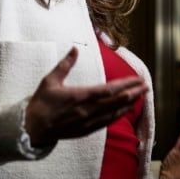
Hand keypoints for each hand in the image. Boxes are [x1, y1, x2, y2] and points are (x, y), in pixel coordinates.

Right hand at [25, 47, 147, 146]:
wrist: (33, 127)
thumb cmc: (41, 102)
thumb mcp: (50, 80)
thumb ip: (65, 64)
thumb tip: (75, 49)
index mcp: (80, 96)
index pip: (109, 89)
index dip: (125, 84)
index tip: (137, 78)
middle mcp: (87, 110)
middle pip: (116, 101)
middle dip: (133, 93)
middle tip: (147, 86)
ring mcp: (88, 121)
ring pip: (114, 113)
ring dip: (129, 104)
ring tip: (140, 97)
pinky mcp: (85, 130)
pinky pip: (106, 123)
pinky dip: (118, 115)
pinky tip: (124, 111)